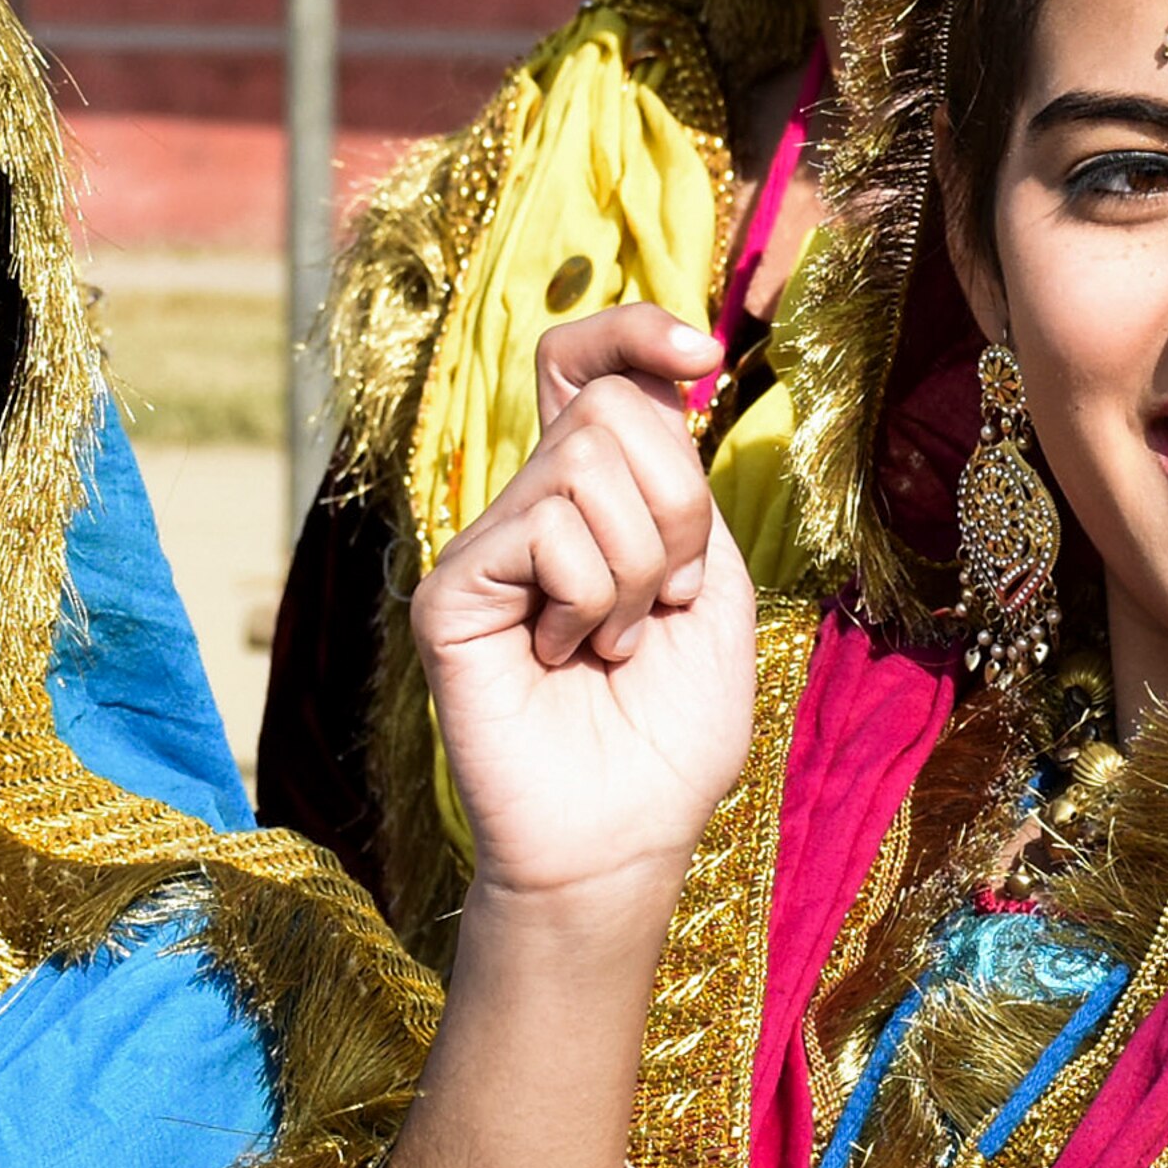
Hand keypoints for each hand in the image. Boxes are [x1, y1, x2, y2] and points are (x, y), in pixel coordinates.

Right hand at [412, 301, 756, 917]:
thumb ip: (688, 495)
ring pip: (586, 463)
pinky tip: (567, 658)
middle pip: (612, 409)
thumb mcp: (717, 595)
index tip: (703, 351)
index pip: (588, 365)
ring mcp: (486, 546)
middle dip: (677, 509)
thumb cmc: (670, 732)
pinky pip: (546, 530)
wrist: (624, 838)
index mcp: (599, 500)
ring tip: (614, 644)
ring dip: (638, 570)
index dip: (636, 328)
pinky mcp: (450, 590)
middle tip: (665, 602)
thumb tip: (662, 390)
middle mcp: (533, 508)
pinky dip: (589, 599)